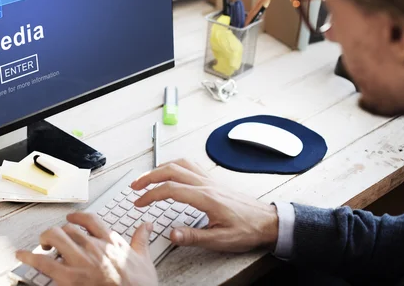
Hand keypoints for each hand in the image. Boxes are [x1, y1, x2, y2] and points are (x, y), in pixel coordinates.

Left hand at [16, 212, 157, 285]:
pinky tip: (21, 255)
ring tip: (42, 245)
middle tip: (54, 239)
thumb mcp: (144, 259)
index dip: (77, 217)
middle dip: (58, 232)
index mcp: (110, 241)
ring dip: (45, 239)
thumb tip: (146, 226)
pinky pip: (44, 262)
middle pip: (68, 228)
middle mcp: (93, 246)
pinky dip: (29, 257)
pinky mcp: (69, 277)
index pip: (89, 219)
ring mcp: (80, 261)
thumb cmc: (139, 285)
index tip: (71, 218)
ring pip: (55, 237)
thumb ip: (141, 240)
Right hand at [130, 159, 277, 252]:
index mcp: (205, 197)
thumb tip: (171, 234)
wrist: (268, 221)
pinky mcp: (213, 180)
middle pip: (171, 170)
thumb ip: (194, 236)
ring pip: (180, 164)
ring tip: (147, 177)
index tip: (139, 202)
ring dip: (160, 168)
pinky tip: (171, 171)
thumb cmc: (247, 229)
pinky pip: (190, 165)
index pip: (170, 189)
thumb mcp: (221, 239)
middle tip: (135, 186)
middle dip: (149, 176)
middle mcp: (206, 184)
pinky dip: (175, 165)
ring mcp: (210, 179)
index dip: (150, 195)